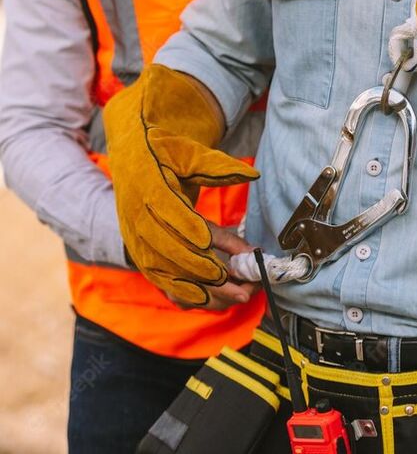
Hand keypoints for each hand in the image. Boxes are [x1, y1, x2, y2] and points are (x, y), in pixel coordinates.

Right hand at [104, 65, 258, 304]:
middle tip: (242, 284)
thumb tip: (252, 174)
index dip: (201, 236)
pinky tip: (213, 302)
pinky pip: (162, 283)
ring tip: (236, 297)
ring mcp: (138, 243)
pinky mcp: (141, 256)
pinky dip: (187, 295)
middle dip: (209, 273)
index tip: (230, 252)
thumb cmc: (161, 152)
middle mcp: (139, 222)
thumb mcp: (187, 151)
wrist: (129, 156)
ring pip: (168, 276)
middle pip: (174, 255)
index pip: (176, 219)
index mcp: (149, 191)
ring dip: (203, 291)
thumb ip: (217, 165)